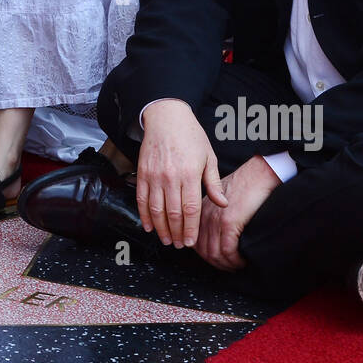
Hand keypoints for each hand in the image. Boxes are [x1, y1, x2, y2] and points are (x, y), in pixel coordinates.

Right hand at [136, 99, 227, 247]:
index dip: (190, 229)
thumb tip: (222, 203)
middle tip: (178, 245)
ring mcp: (154, 175)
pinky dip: (144, 215)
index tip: (189, 242)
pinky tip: (149, 226)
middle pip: (173, 213)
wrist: (166, 117)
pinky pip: (141, 198)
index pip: (190, 209)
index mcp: (190, 174)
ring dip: (160, 228)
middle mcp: (170, 177)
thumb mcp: (208, 157)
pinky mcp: (142, 172)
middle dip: (176, 233)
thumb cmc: (190, 136)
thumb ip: (213, 182)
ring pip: (156, 209)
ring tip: (166, 240)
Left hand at [194, 155, 278, 270]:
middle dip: (217, 264)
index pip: (196, 241)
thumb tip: (218, 233)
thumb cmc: (246, 184)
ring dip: (226, 265)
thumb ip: (215, 212)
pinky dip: (235, 260)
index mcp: (202, 210)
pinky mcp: (229, 222)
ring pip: (214, 253)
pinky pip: (228, 250)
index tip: (219, 261)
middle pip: (203, 250)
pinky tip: (242, 261)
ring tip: (237, 267)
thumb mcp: (223, 197)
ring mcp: (216, 219)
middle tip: (229, 268)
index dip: (207, 255)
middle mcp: (205, 215)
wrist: (258, 174)